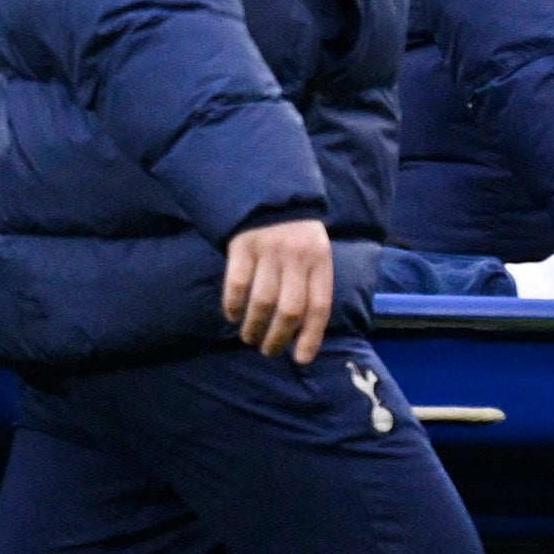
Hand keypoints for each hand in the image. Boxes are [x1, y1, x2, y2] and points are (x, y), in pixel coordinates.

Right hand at [221, 217, 333, 363]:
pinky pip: (237, 283)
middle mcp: (297, 257)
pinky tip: (233, 315)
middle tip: (268, 350)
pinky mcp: (243, 245)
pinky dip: (234, 305)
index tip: (300, 359)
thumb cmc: (297, 235)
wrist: (272, 194)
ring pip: (263, 301)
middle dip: (278, 337)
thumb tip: (305, 334)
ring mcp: (269, 250)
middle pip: (290, 309)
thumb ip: (313, 286)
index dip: (311, 337)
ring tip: (250, 337)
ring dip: (254, 326)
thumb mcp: (316, 254)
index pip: (319, 306)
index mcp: (320, 261)